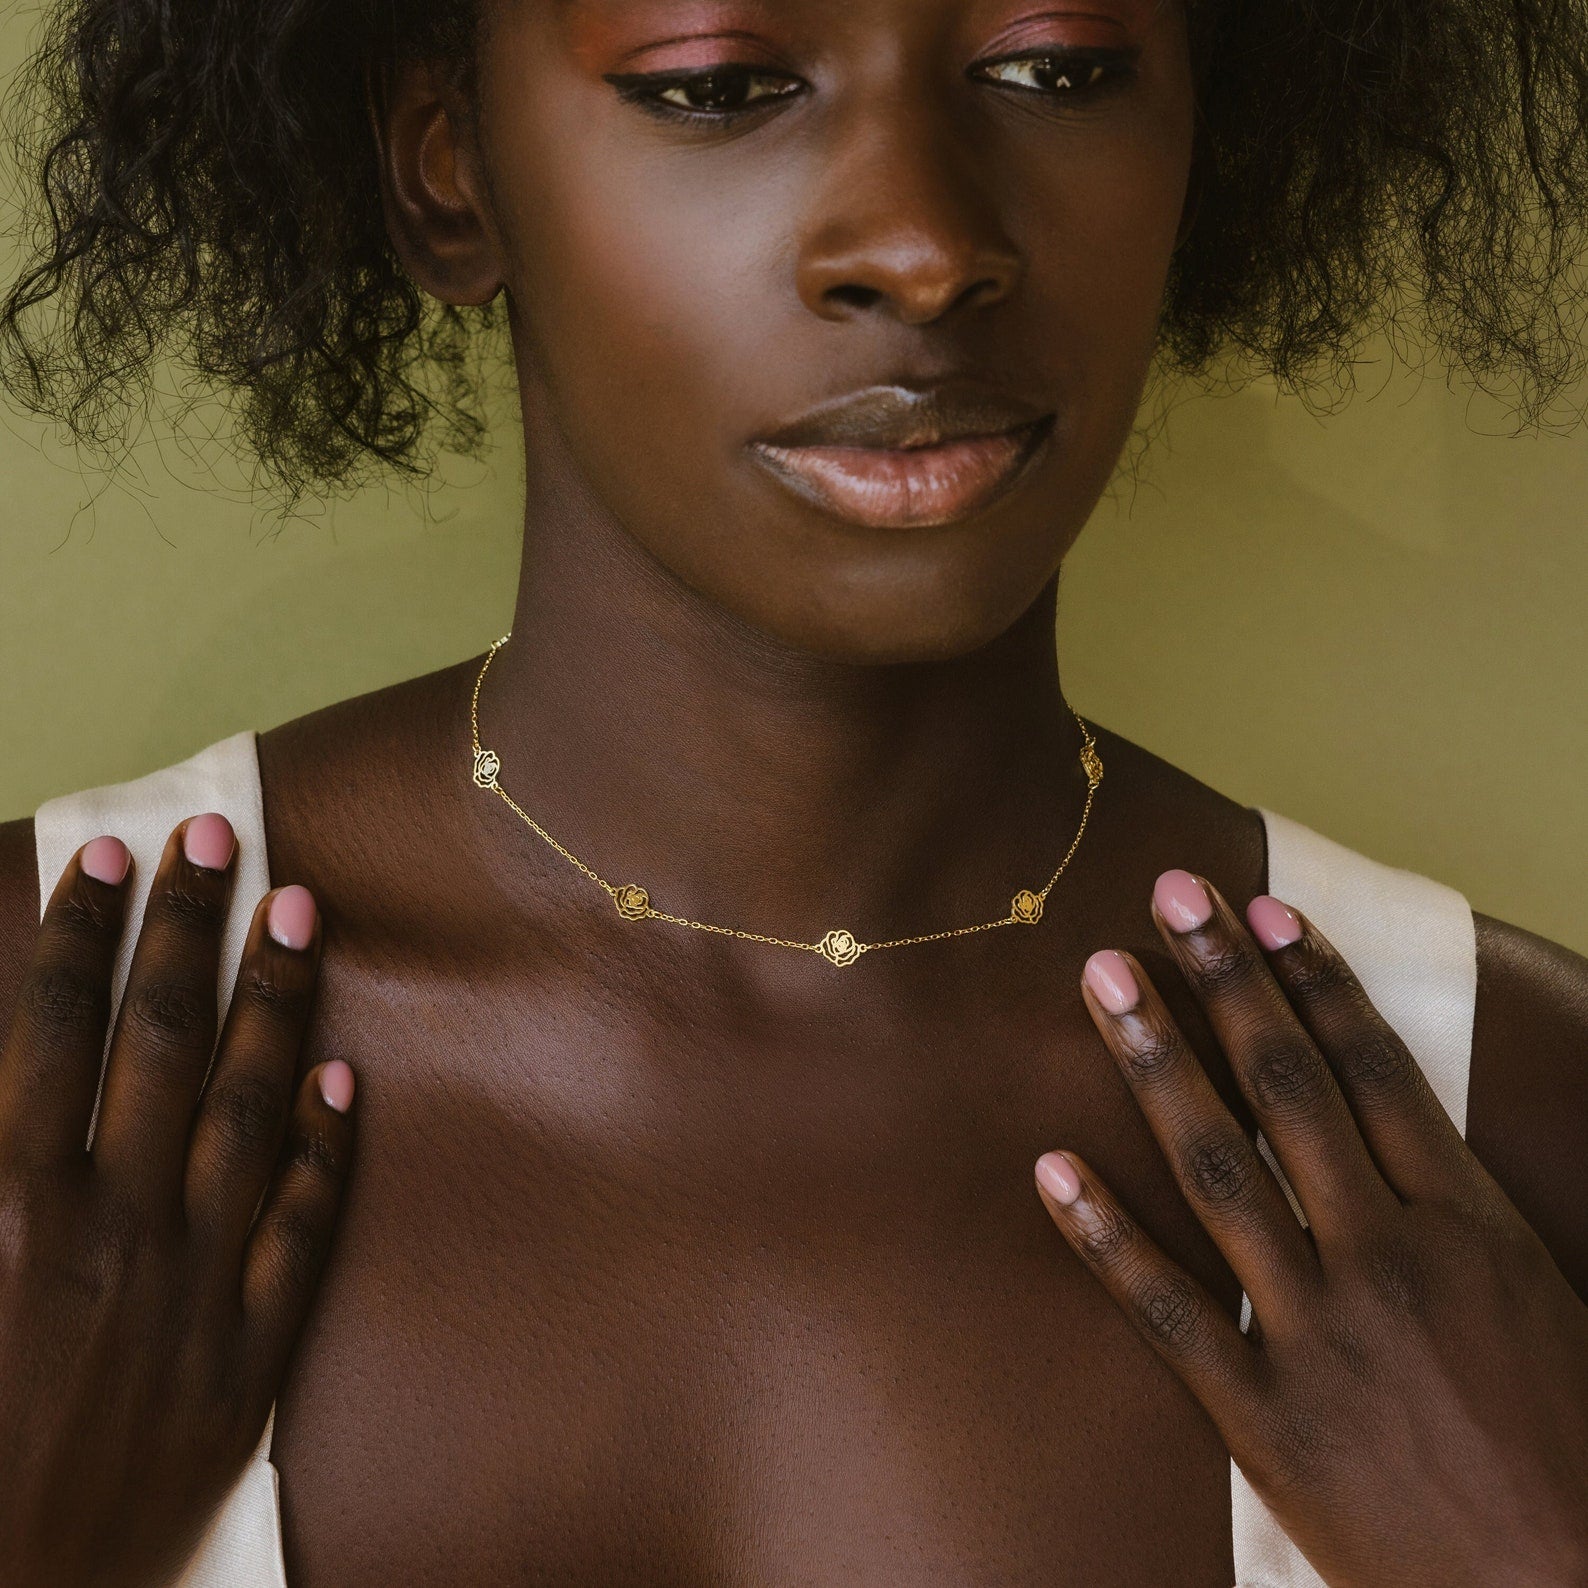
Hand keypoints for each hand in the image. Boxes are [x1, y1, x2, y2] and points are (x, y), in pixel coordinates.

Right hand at [0, 815, 355, 1587]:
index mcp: (8, 1212)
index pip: (46, 1032)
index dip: (75, 932)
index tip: (104, 850)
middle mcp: (111, 1228)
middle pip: (159, 1040)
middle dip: (187, 929)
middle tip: (218, 837)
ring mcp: (193, 1285)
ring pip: (251, 1107)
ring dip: (279, 1000)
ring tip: (302, 912)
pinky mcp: (248, 1353)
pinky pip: (303, 1229)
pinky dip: (330, 1148)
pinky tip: (352, 1075)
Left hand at [1034, 869, 1587, 1586]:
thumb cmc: (1572, 1454)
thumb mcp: (1545, 1301)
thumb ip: (1466, 1208)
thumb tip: (1406, 1122)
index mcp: (1470, 1225)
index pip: (1377, 1071)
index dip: (1316, 982)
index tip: (1266, 912)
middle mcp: (1389, 1257)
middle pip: (1290, 1088)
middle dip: (1226, 982)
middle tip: (1170, 897)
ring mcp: (1320, 1334)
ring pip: (1220, 1168)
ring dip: (1155, 1063)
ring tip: (1104, 979)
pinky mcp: (1264, 1417)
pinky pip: (1166, 1308)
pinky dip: (1103, 1235)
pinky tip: (1050, 1166)